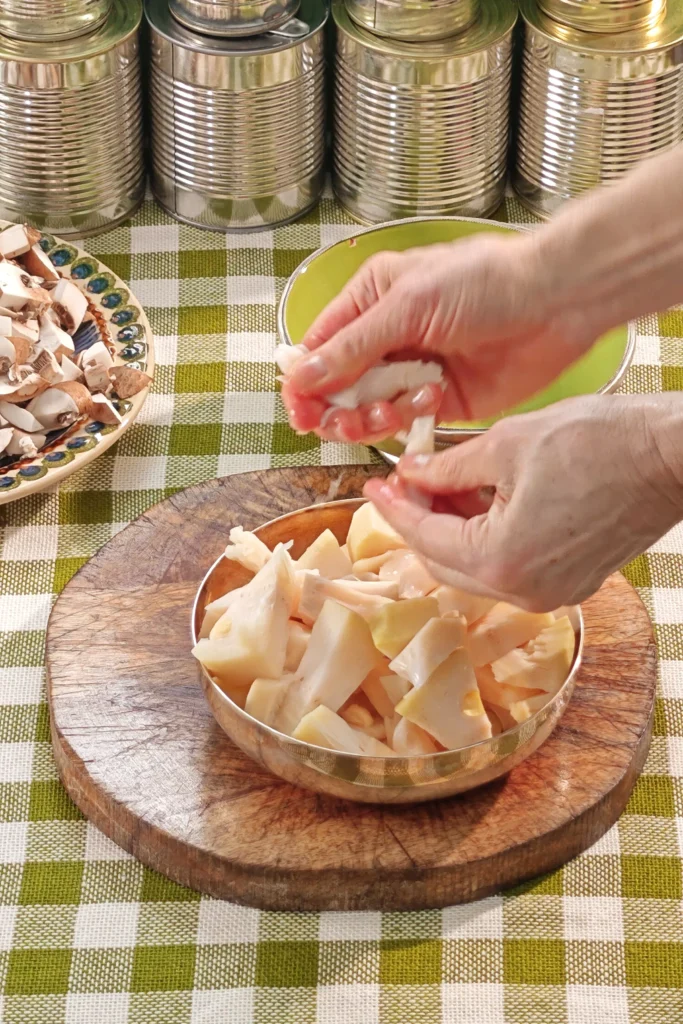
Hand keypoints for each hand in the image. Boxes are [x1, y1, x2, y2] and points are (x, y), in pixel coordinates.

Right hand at [282, 232, 595, 443]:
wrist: (554, 302)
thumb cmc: (485, 282)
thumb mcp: (408, 305)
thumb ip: (352, 347)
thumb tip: (302, 376)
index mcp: (370, 301)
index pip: (317, 348)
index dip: (303, 383)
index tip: (302, 412)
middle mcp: (385, 337)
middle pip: (335, 387)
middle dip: (336, 408)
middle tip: (345, 420)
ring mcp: (410, 371)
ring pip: (365, 411)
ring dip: (371, 416)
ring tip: (394, 406)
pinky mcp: (438, 400)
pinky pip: (403, 422)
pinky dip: (407, 418)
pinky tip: (429, 399)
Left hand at [363, 395, 682, 609]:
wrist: (672, 456)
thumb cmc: (598, 443)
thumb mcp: (506, 444)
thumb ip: (448, 467)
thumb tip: (411, 474)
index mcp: (499, 560)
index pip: (423, 536)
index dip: (393, 507)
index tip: (375, 483)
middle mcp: (522, 591)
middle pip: (444, 561)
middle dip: (419, 520)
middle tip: (404, 481)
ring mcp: (550, 593)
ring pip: (476, 567)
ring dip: (451, 529)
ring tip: (439, 483)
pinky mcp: (571, 582)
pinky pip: (509, 566)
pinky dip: (485, 537)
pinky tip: (478, 500)